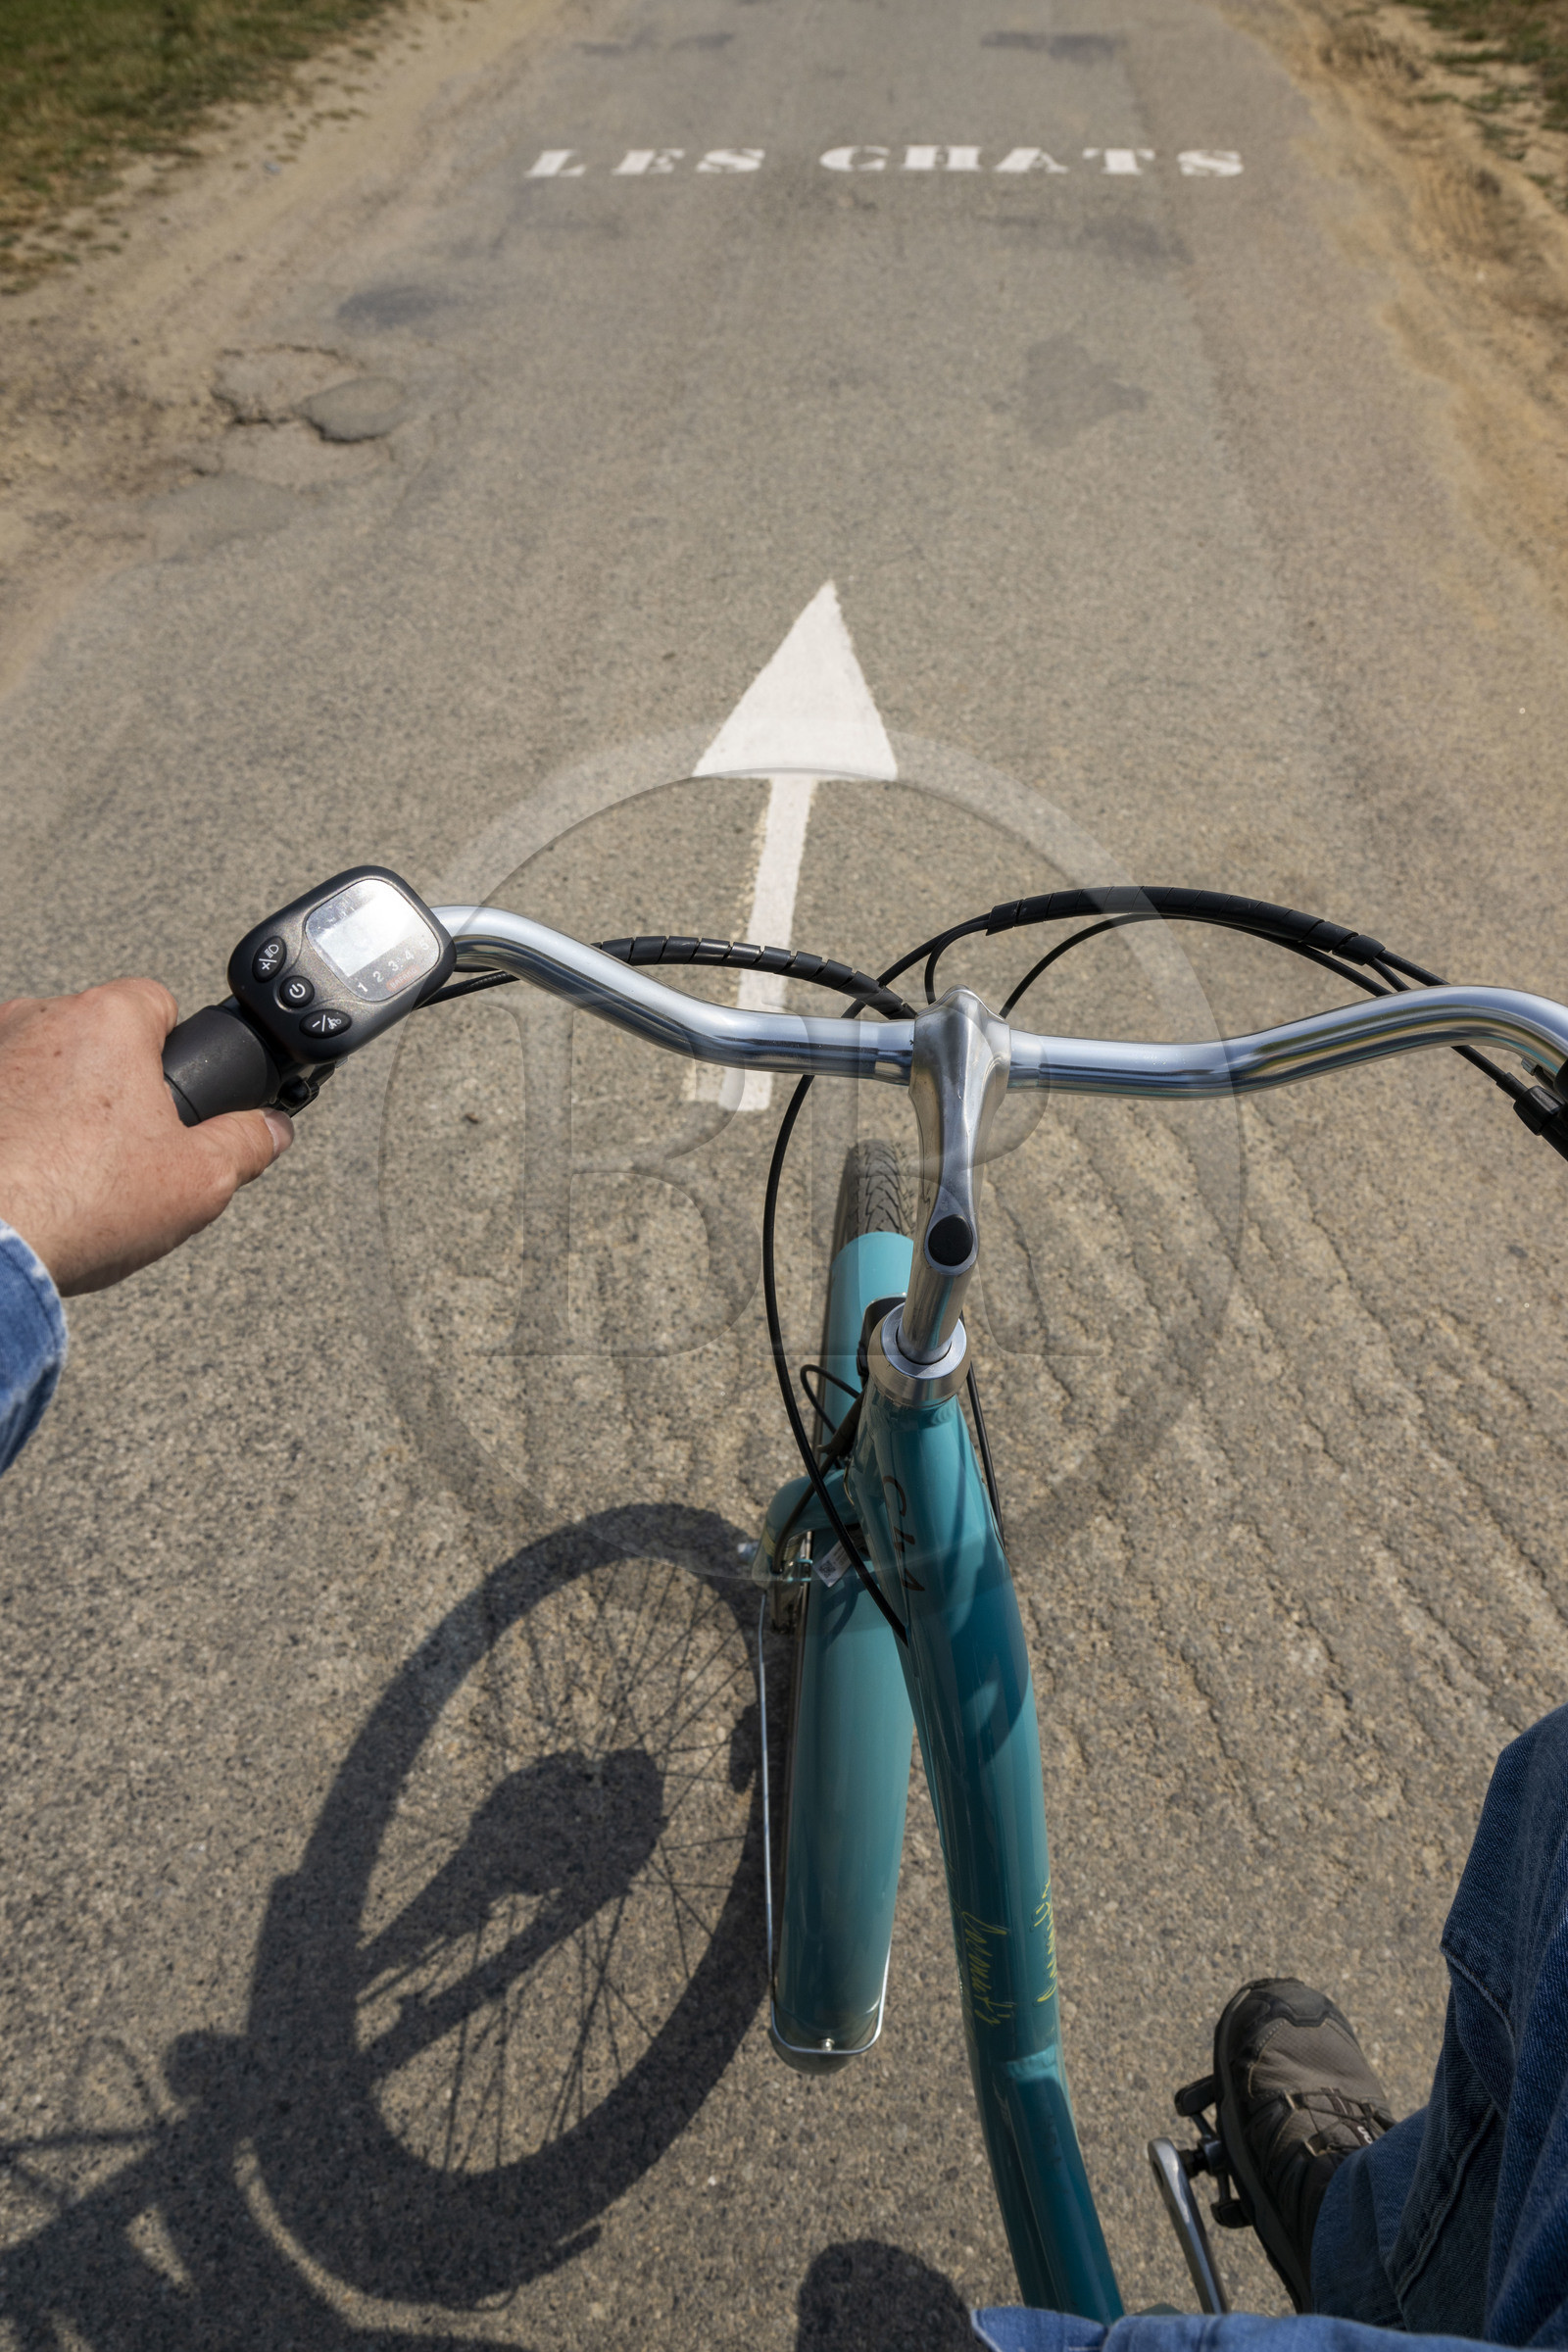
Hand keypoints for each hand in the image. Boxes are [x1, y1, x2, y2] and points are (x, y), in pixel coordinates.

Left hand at [0, 979, 292, 1295]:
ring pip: (42, 1066)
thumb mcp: (199, 1181)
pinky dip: (15, 1125)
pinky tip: (28, 1173)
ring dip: (58, 1102)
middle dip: (114, 1082)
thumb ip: (246, 1142)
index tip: (174, 1092)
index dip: (175, 1048)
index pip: (156, 1000)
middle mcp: (36, 1019)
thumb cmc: (75, 1204)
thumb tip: (271, 1128)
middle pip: (96, 1036)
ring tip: (70, 1170)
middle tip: (127, 1146)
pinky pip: (3, 1097)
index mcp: (105, 1020)